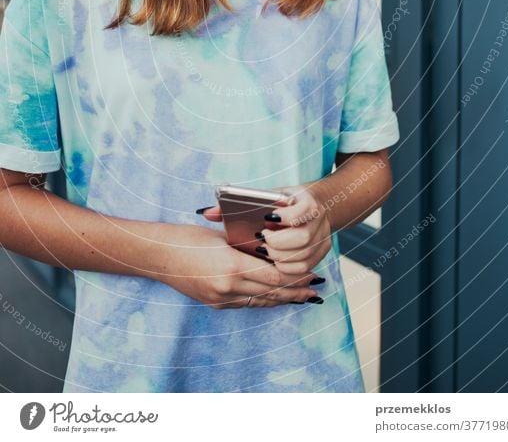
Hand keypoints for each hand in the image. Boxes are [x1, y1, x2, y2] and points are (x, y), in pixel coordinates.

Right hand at [154, 223, 321, 308]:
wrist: (158, 256)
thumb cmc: (188, 238)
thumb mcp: (221, 236)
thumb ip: (245, 245)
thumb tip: (269, 250)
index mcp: (232, 266)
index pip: (274, 276)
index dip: (295, 276)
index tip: (311, 271)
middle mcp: (228, 287)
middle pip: (271, 292)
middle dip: (296, 290)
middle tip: (316, 287)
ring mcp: (221, 298)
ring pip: (261, 301)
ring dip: (283, 299)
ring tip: (304, 296)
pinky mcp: (215, 304)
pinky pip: (247, 304)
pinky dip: (264, 300)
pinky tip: (275, 297)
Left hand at [257, 185, 331, 275]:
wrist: (315, 204)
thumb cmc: (289, 200)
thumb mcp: (277, 194)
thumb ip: (260, 202)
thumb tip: (228, 213)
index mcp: (310, 202)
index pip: (299, 213)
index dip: (283, 218)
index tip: (267, 217)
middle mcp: (320, 221)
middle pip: (303, 238)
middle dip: (278, 243)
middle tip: (262, 238)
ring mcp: (323, 238)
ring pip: (303, 256)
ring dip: (280, 257)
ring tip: (266, 250)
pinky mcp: (322, 252)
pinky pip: (304, 267)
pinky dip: (286, 267)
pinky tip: (275, 260)